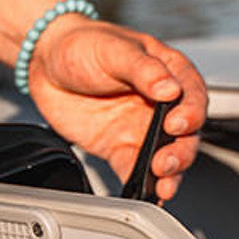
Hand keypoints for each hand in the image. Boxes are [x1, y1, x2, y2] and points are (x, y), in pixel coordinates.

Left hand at [28, 18, 206, 200]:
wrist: (47, 61)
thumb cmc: (86, 45)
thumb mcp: (115, 50)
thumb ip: (143, 70)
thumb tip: (169, 89)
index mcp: (169, 74)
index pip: (192, 97)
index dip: (190, 113)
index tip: (177, 124)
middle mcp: (160, 105)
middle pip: (183, 134)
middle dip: (180, 152)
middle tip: (165, 163)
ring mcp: (139, 128)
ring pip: (162, 156)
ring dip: (165, 174)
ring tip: (161, 187)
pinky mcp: (117, 146)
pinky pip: (132, 168)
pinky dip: (138, 182)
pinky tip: (142, 193)